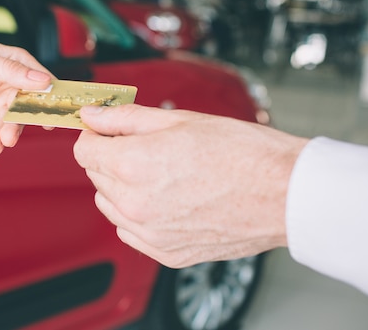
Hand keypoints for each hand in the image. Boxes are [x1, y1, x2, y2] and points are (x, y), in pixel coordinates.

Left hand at [0, 38, 51, 154]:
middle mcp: (11, 86)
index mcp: (16, 64)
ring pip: (10, 124)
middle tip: (9, 136)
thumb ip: (9, 70)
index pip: (41, 81)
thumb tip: (42, 79)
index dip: (50, 98)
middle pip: (27, 108)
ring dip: (5, 136)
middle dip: (19, 124)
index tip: (52, 115)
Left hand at [73, 104, 307, 267]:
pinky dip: (137, 214)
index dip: (94, 135)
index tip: (106, 131)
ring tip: (159, 173)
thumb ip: (125, 118)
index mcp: (132, 164)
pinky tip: (165, 199)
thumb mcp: (178, 120)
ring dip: (121, 186)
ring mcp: (149, 232)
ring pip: (109, 204)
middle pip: (95, 175)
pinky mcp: (165, 253)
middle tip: (145, 147)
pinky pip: (129, 231)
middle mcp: (134, 203)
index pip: (83, 150)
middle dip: (111, 157)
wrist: (284, 192)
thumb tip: (92, 116)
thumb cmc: (241, 152)